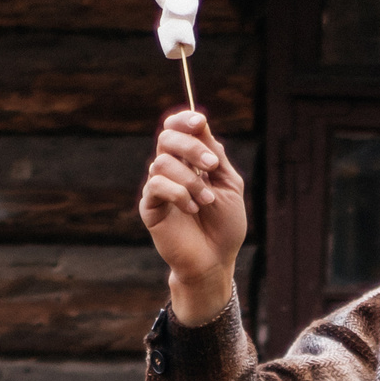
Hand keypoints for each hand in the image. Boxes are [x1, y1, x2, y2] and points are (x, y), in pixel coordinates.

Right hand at [141, 109, 249, 326]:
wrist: (216, 260)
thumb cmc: (225, 226)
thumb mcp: (229, 185)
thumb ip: (216, 156)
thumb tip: (201, 123)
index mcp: (191, 161)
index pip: (178, 129)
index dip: (184, 120)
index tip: (199, 121)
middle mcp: (172, 170)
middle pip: (167, 137)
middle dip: (190, 146)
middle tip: (211, 166)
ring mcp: (159, 188)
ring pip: (162, 162)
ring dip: (190, 180)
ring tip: (206, 201)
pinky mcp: (150, 206)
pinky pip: (156, 186)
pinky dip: (178, 193)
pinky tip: (191, 209)